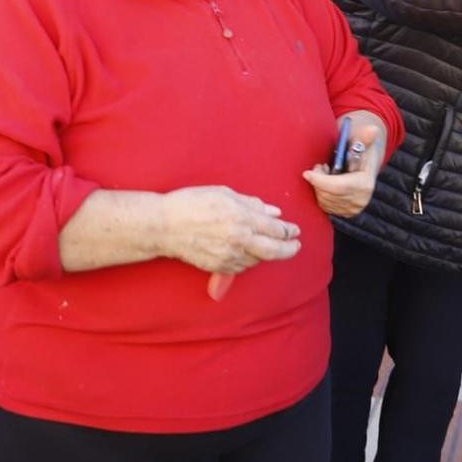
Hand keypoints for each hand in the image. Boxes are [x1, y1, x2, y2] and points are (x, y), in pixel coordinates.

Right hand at [158, 184, 301, 297]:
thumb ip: (253, 204)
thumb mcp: (225, 194)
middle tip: (296, 246)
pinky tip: (248, 252)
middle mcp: (239, 240)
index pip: (276, 229)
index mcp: (243, 218)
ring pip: (258, 260)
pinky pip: (242, 267)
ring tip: (268, 245)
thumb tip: (274, 213)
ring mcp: (229, 256)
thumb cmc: (192, 203)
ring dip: (267, 253)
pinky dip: (249, 260)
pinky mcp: (220, 267)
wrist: (164, 226)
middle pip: (275, 250)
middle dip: (290, 249)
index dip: (289, 230)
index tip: (295, 230)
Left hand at [304, 112, 386, 218]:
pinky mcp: (346, 212)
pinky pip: (325, 205)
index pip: (338, 187)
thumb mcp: (361, 139)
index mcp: (365, 183)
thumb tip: (372, 130)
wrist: (366, 162)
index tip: (306, 173)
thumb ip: (365, 136)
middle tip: (319, 166)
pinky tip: (327, 183)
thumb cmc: (361, 148)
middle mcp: (361, 200)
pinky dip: (321, 193)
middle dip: (318, 180)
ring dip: (319, 186)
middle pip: (328, 194)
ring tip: (326, 172)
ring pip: (324, 200)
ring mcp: (353, 209)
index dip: (320, 181)